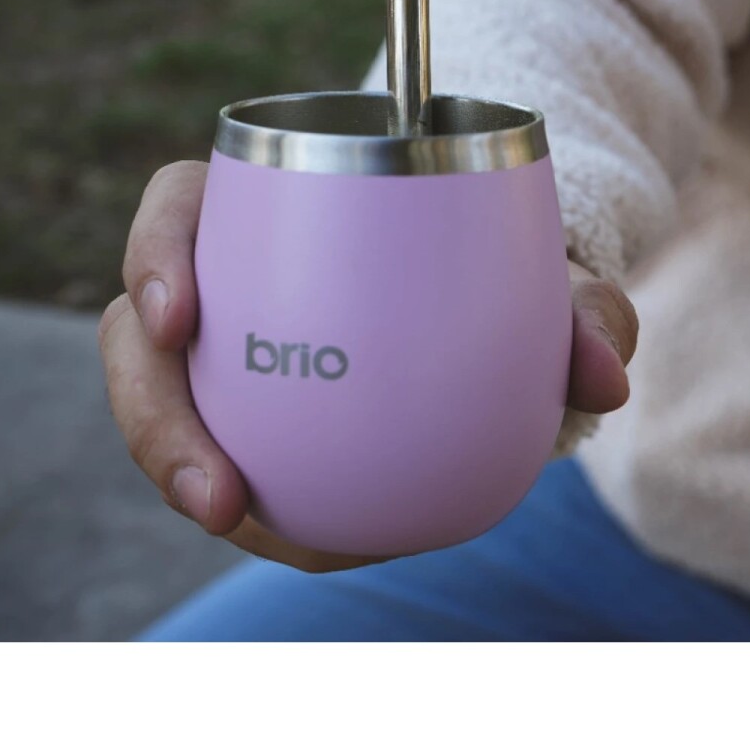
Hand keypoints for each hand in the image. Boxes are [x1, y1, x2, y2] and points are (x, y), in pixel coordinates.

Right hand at [99, 159, 637, 572]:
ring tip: (242, 533)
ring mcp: (225, 352)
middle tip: (215, 494)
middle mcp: (227, 275)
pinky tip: (300, 542)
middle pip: (141, 332)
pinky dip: (246, 504)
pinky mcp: (242, 416)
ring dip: (179, 479)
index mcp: (269, 207)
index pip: (181, 208)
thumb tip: (607, 377)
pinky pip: (220, 458)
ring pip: (162, 407)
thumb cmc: (500, 273)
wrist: (492, 314)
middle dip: (151, 416)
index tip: (179, 317)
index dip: (156, 254)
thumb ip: (583, 310)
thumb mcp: (547, 280)